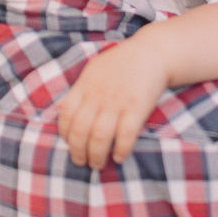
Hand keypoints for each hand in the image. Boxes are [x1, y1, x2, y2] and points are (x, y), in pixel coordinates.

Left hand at [58, 40, 168, 168]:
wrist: (152, 52)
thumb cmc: (122, 62)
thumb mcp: (94, 69)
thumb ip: (81, 89)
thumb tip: (64, 109)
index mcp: (85, 85)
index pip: (66, 115)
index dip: (65, 134)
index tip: (70, 144)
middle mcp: (98, 95)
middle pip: (80, 130)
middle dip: (78, 151)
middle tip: (81, 162)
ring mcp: (117, 101)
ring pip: (100, 137)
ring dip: (96, 155)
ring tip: (97, 164)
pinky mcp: (137, 107)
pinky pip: (126, 135)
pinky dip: (121, 149)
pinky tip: (119, 157)